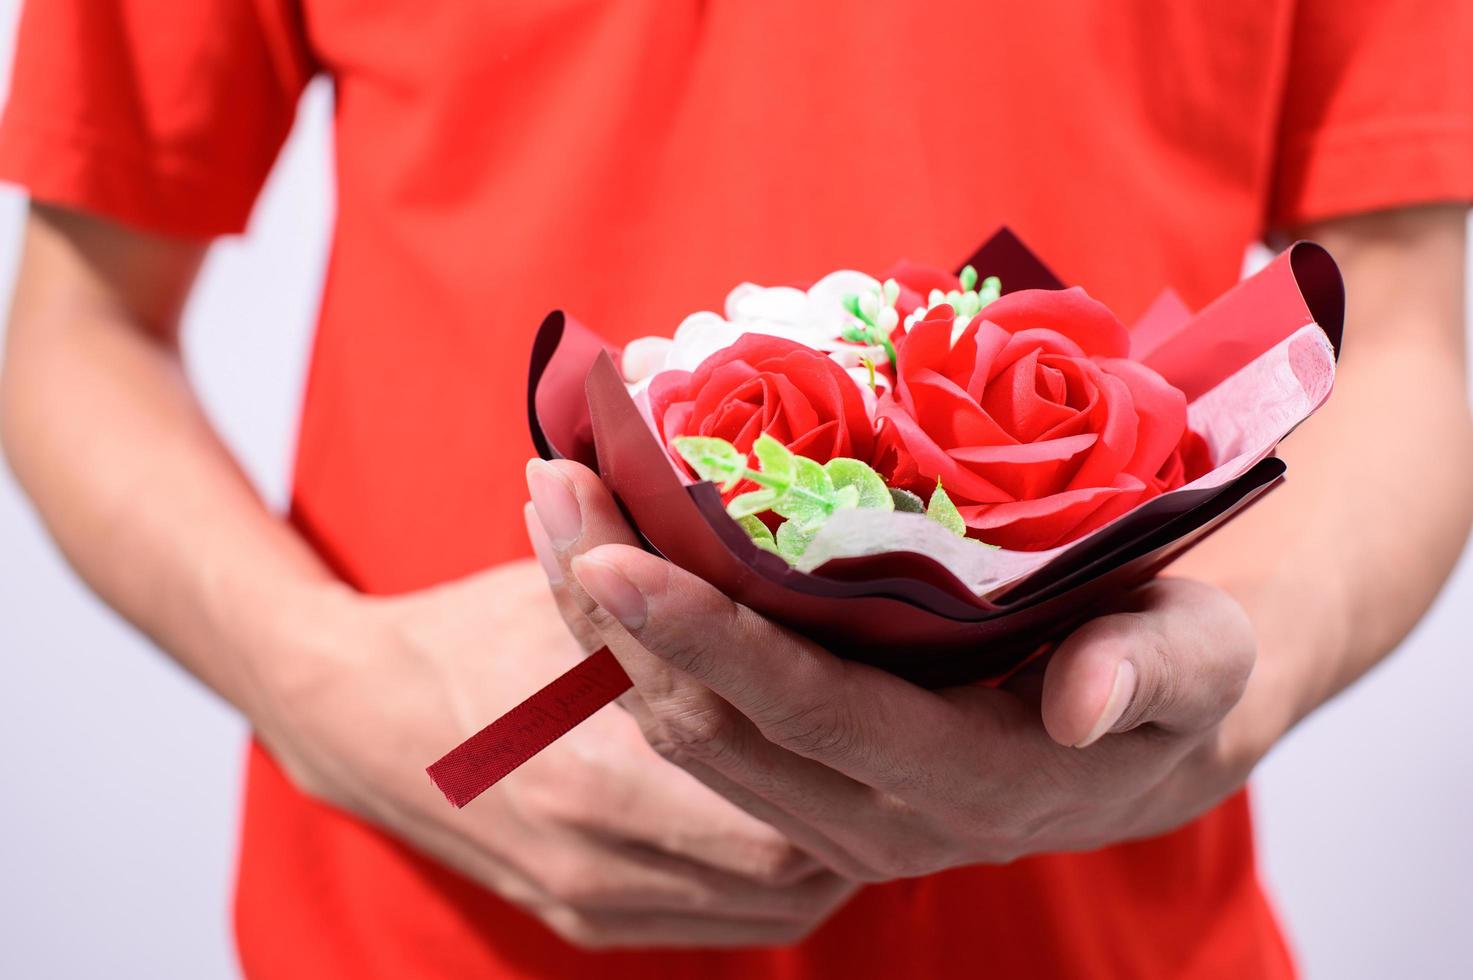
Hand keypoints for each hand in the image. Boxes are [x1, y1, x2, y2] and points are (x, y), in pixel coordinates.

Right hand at [248, 559, 853, 947]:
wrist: (357, 716)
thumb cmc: (467, 631)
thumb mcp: (561, 590)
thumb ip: (657, 573)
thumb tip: (765, 516)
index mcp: (596, 776)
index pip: (774, 800)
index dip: (844, 756)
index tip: (893, 703)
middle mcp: (599, 860)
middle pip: (786, 867)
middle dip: (854, 810)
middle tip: (899, 743)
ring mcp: (593, 900)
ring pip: (763, 905)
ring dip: (822, 850)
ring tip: (864, 778)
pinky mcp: (587, 919)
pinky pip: (714, 921)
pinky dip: (766, 882)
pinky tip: (794, 821)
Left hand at [529, 457, 1260, 880]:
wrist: (1144, 744)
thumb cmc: (1173, 672)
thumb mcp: (1197, 660)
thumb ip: (1152, 673)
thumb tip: (1078, 700)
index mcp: (967, 781)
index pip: (805, 710)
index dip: (704, 636)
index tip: (612, 551)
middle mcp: (876, 818)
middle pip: (705, 722)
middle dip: (613, 609)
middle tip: (551, 481)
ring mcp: (829, 812)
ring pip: (676, 726)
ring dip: (600, 620)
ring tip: (553, 496)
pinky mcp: (804, 788)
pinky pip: (692, 720)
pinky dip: (634, 636)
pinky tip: (598, 551)